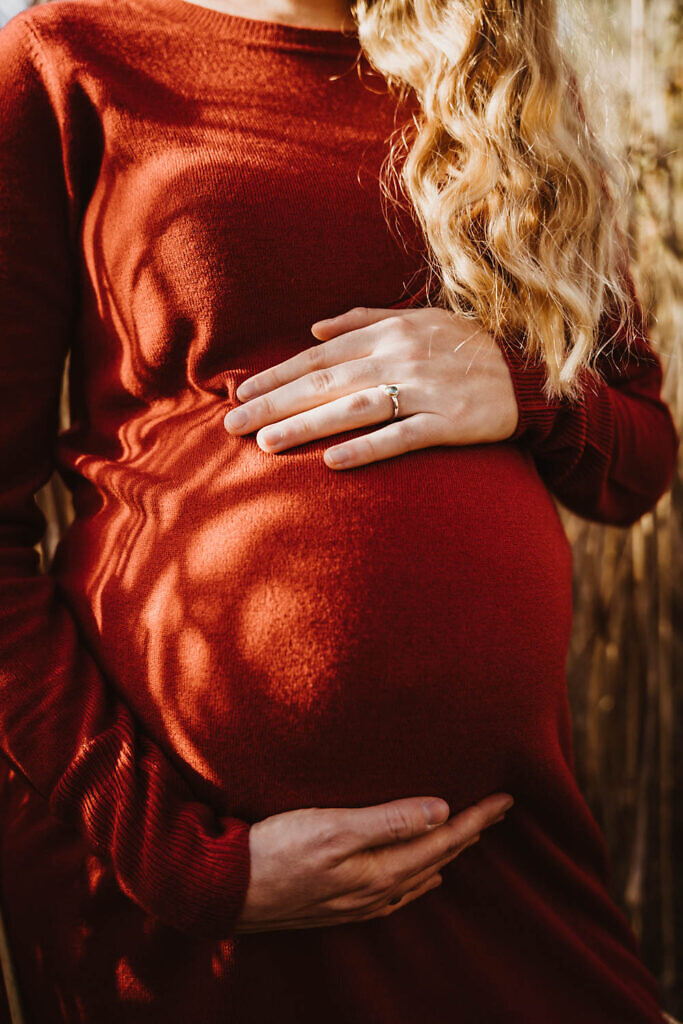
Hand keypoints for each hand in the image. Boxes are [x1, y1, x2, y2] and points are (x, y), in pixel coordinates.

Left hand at [223, 306, 519, 469]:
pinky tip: (332, 462)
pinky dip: (367, 448)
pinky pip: (401, 437)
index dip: (277, 375)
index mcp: (390, 333)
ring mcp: (426, 390)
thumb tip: (315, 327)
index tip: (240, 394)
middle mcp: (402, 357)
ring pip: (354, 409)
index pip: (320, 356)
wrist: (529, 377)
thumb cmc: (465, 349)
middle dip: (275, 403)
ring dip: (307, 426)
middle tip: (233, 425)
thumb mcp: (419, 321)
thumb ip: (365, 321)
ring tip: (266, 444)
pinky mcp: (450, 422)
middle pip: (326, 382)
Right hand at [235, 791, 513, 932]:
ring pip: (420, 875)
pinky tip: (423, 875)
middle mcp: (377, 891)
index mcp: (381, 871)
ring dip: (448, 852)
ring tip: (469, 835)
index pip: (444, 840)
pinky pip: (398, 891)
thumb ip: (389, 821)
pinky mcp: (340, 903)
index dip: (477, 818)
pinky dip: (420, 876)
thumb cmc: (275, 853)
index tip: (506, 800)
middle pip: (437, 858)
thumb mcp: (333, 828)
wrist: (225, 891)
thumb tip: (442, 811)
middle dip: (470, 833)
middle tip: (498, 810)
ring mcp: (359, 901)